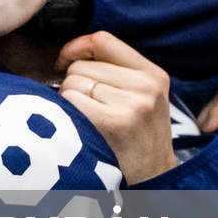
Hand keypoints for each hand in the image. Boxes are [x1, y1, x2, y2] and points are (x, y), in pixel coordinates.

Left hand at [56, 32, 177, 183]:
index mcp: (152, 73)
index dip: (75, 48)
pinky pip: (70, 102)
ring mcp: (131, 104)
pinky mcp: (113, 122)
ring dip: (70, 101)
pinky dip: (68, 114)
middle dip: (74, 84)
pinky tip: (83, 128)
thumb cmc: (137, 136)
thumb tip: (69, 56)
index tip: (64, 63)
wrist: (153, 178)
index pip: (102, 40)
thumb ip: (115, 71)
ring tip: (90, 120)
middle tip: (89, 108)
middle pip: (81, 66)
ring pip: (72, 84)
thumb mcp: (143, 96)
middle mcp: (145, 85)